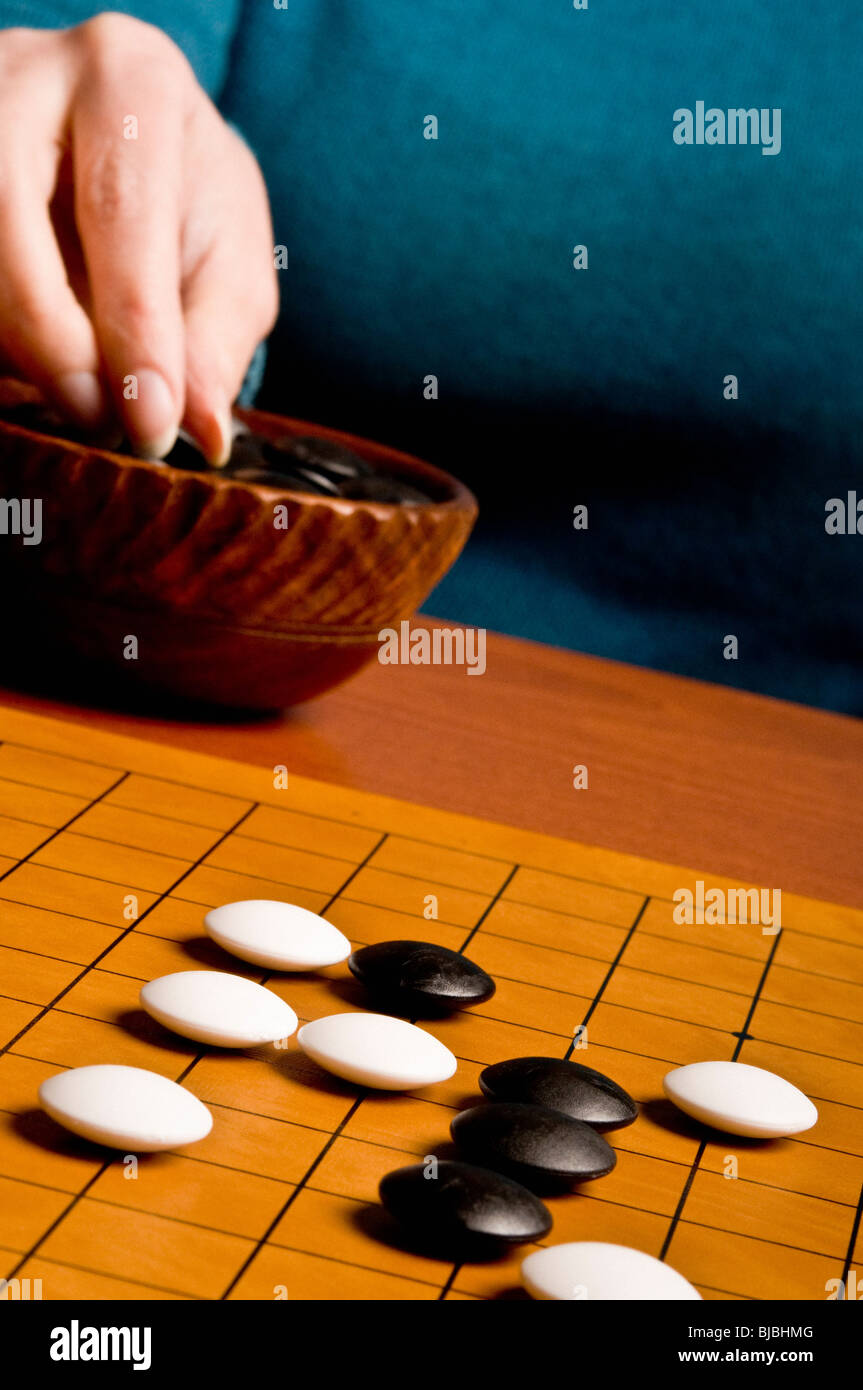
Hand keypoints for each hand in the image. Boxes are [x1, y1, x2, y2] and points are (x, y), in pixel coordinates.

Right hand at [0, 13, 277, 462]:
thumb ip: (216, 340)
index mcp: (128, 79)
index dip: (135, 329)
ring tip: (80, 398)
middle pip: (6, 213)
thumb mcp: (228, 262)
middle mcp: (28, 71)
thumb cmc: (185, 205)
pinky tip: (36, 367)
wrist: (121, 152)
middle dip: (54, 341)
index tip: (152, 424)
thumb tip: (202, 429)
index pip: (121, 210)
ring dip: (16, 346)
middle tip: (99, 419)